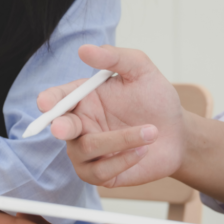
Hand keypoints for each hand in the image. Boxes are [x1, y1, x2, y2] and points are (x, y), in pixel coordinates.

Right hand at [39, 45, 186, 186]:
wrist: (177, 133)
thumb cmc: (155, 100)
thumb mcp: (140, 70)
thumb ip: (115, 58)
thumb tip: (85, 50)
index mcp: (82, 99)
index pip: (57, 99)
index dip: (48, 101)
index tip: (46, 103)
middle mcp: (79, 126)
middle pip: (61, 128)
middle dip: (61, 127)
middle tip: (63, 128)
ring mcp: (87, 152)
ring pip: (86, 150)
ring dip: (119, 140)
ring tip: (151, 132)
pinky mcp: (101, 174)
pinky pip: (100, 172)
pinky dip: (123, 160)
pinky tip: (143, 150)